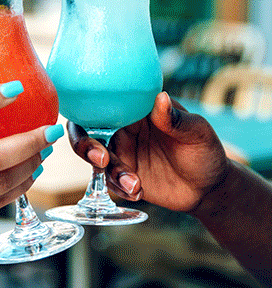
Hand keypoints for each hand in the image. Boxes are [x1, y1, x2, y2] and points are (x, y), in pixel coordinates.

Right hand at [67, 92, 227, 212]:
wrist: (208, 189)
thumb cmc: (205, 152)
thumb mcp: (197, 133)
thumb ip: (176, 119)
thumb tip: (160, 98)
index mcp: (136, 111)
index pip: (105, 103)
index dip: (88, 109)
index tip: (91, 124)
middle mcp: (122, 129)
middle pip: (87, 130)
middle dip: (84, 144)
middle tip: (101, 160)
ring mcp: (120, 153)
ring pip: (96, 159)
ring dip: (109, 172)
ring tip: (134, 185)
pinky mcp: (121, 176)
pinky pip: (108, 181)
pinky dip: (117, 188)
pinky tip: (138, 192)